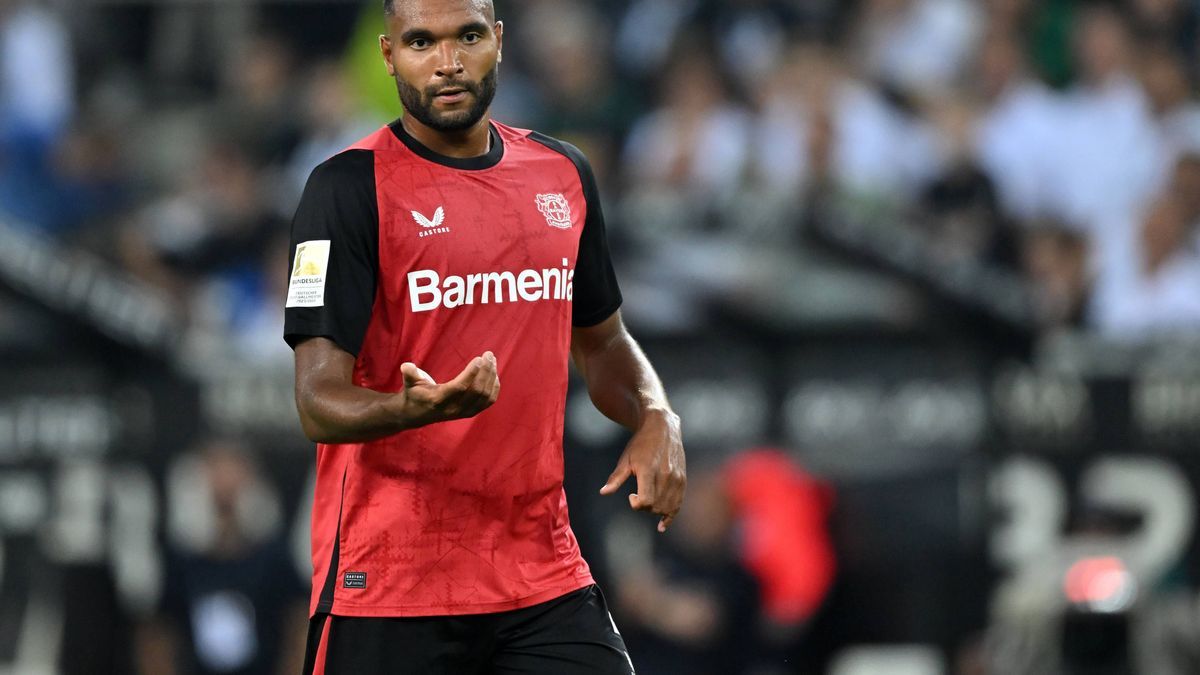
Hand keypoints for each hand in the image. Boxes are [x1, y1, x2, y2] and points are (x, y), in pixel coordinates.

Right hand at [395, 352, 499, 427]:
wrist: (417, 414)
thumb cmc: (414, 393)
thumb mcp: (409, 383)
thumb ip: (409, 374)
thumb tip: (406, 366)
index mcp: (439, 400)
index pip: (459, 387)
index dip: (471, 372)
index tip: (479, 358)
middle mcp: (453, 409)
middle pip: (476, 391)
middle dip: (485, 371)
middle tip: (488, 354)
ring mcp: (463, 412)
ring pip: (485, 396)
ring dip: (491, 377)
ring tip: (492, 360)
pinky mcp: (470, 412)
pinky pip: (488, 401)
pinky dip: (494, 387)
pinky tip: (493, 374)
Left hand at [600, 409, 684, 531]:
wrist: (663, 427)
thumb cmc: (640, 443)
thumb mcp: (625, 459)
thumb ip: (616, 478)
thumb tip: (603, 493)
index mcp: (649, 470)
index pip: (646, 501)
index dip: (636, 504)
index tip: (631, 496)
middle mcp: (665, 475)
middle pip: (655, 506)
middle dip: (645, 508)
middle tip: (638, 497)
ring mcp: (676, 478)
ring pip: (667, 507)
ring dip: (655, 511)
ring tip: (648, 501)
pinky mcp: (682, 479)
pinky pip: (678, 504)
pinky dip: (670, 515)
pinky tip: (662, 525)